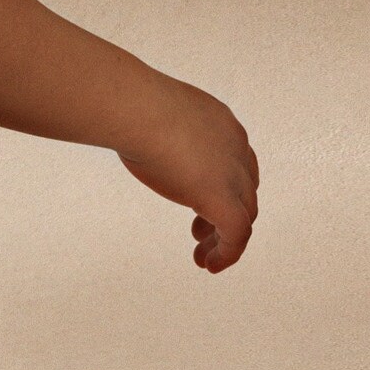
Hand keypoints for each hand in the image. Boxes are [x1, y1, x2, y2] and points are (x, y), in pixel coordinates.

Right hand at [115, 82, 259, 271]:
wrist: (135, 109)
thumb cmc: (129, 103)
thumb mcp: (149, 112)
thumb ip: (151, 125)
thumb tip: (124, 126)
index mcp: (219, 122)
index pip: (233, 159)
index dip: (220, 182)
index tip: (196, 196)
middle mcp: (234, 147)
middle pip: (243, 189)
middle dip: (223, 212)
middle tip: (198, 230)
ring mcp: (232, 174)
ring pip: (244, 214)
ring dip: (224, 237)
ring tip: (202, 255)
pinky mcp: (222, 199)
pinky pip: (236, 235)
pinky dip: (227, 253)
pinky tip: (210, 265)